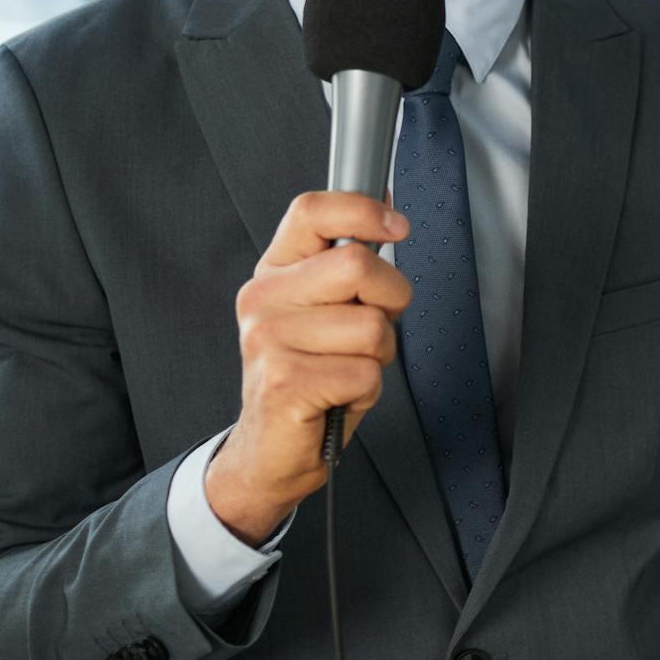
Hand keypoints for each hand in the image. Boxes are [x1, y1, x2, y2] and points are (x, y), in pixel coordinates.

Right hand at [206, 191, 412, 544]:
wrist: (270, 449)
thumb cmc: (310, 376)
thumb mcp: (327, 312)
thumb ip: (352, 269)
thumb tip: (390, 215)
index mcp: (274, 272)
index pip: (311, 211)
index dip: (363, 210)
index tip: (397, 227)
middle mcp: (263, 299)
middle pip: (357, 266)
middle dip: (390, 300)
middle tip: (371, 330)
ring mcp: (269, 340)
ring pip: (371, 327)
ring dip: (378, 355)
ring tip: (346, 369)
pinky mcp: (284, 383)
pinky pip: (365, 373)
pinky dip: (368, 390)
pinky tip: (339, 397)